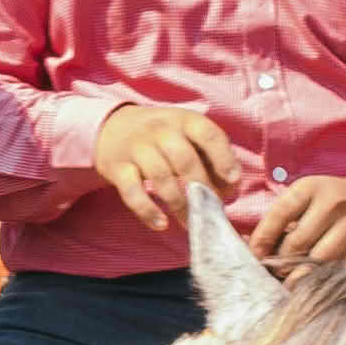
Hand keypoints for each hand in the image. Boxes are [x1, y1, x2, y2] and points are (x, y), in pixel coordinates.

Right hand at [92, 100, 249, 233]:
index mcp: (184, 120)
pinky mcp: (117, 168)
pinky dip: (147, 210)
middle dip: (202, 189)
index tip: (234, 180)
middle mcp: (160, 130)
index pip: (207, 134)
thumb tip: (229, 190)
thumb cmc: (161, 136)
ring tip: (189, 221)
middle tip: (211, 210)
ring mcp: (136, 148)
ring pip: (160, 177)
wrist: (111, 127)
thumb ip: (210, 156)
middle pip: (184, 160)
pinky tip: (161, 224)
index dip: (223, 157)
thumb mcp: (186, 134)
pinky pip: (132, 192)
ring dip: (179, 203)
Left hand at [241, 174, 345, 268]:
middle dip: (279, 261)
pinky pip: (336, 269)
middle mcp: (333, 204)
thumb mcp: (303, 199)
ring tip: (288, 278)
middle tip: (271, 271)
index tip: (254, 256)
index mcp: (310, 188)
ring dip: (298, 273)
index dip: (262, 239)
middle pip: (297, 242)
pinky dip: (319, 278)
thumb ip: (278, 220)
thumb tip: (250, 249)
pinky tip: (309, 280)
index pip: (279, 215)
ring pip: (318, 260)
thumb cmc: (325, 202)